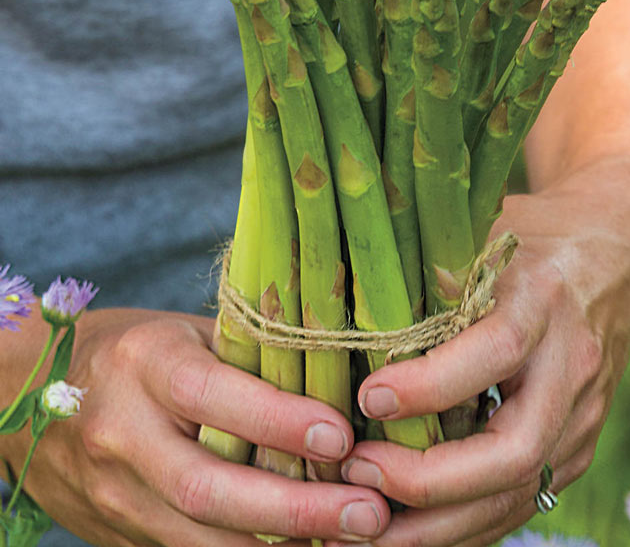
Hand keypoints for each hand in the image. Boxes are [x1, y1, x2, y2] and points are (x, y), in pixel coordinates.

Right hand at [1, 309, 389, 545]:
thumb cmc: (135, 349)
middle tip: (367, 515)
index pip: (212, 395)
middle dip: (294, 508)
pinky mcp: (112, 533)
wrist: (31, 391)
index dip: (278, 420)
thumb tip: (333, 384)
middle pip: (207, 486)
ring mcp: (112, 493)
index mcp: (145, 365)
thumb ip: (248, 358)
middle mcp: (123, 433)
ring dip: (277, 546)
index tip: (341, 436)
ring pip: (197, 538)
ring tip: (350, 542)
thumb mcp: (186, 333)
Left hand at [328, 157, 629, 546]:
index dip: (430, 385)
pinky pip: (525, 497)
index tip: (367, 398)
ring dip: (440, 523)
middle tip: (358, 472)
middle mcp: (572, 363)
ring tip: (367, 528)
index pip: (496, 351)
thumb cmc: (537, 237)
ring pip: (519, 490)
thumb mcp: (489, 228)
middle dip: (430, 480)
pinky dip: (467, 523)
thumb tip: (361, 302)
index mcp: (545, 299)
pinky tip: (414, 529)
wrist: (617, 257)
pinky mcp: (579, 442)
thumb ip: (437, 263)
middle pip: (514, 449)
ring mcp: (583, 412)